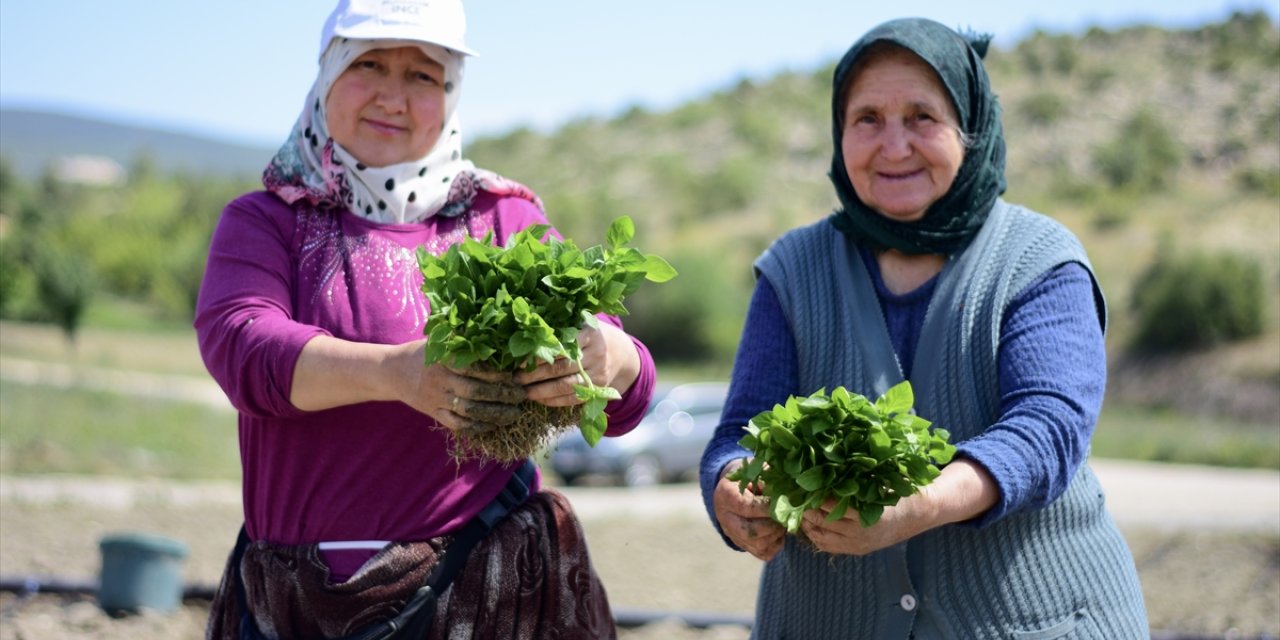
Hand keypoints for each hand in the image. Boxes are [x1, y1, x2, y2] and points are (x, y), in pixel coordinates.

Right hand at [391, 340, 525, 433]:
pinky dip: (476, 427)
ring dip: (494, 414)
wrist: (392, 371)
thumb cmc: (422, 352)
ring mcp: (436, 399)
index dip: (496, 374)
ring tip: (514, 414)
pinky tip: (492, 425)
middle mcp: (439, 380)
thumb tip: (494, 328)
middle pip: (475, 391)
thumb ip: (462, 338)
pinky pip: (457, 425)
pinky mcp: (433, 413)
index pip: (474, 368)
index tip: (515, 376)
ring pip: (469, 411)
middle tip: (521, 396)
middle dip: (502, 396)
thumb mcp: (439, 340)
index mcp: (443, 359)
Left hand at [514, 321, 638, 406]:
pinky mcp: (598, 389)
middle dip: (536, 375)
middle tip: (516, 378)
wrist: (620, 352)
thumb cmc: (590, 336)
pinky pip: (573, 398)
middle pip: (562, 368)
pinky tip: (539, 399)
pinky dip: (554, 401)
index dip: (540, 356)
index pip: (561, 347)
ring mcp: (599, 374)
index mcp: (591, 333)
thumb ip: (560, 330)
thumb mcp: (581, 325)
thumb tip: (526, 337)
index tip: (521, 362)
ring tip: (524, 392)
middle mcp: (597, 354)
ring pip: (567, 386)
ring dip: (542, 391)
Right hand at [713, 459, 784, 561]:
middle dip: (773, 525)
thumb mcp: (758, 470)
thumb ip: (771, 478)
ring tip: (783, 521)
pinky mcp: (743, 545)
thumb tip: (791, 490)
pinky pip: (763, 553)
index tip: (782, 503)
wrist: (736, 488)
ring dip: (777, 534)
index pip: (746, 507)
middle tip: (785, 515)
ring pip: (758, 544)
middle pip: (750, 531)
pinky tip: (779, 531)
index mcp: (725, 494)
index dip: (766, 507)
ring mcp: (732, 534)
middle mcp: (725, 517)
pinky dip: (776, 544)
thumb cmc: (751, 476)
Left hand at [799, 494, 929, 556]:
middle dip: (807, 510)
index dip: (815, 495)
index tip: (802, 484)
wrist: (918, 514)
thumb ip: (853, 482)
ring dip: (808, 525)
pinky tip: (810, 524)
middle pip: (823, 522)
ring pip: (822, 537)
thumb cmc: (896, 493)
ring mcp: (858, 544)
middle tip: (795, 496)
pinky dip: (816, 536)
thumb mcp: (877, 483)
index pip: (831, 506)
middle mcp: (860, 533)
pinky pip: (829, 547)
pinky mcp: (857, 550)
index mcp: (867, 514)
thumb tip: (824, 470)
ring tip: (799, 511)